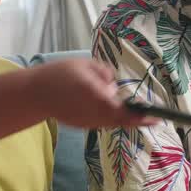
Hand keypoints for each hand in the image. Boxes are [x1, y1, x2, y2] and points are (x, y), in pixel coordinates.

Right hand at [31, 58, 154, 129]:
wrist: (34, 93)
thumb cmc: (59, 73)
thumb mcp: (84, 64)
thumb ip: (104, 74)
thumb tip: (114, 88)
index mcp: (96, 95)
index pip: (123, 109)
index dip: (141, 115)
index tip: (156, 117)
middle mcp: (93, 112)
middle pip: (121, 120)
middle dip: (138, 120)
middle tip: (154, 118)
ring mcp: (87, 122)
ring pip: (112, 123)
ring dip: (125, 120)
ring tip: (140, 116)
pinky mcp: (82, 126)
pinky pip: (102, 123)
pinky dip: (112, 119)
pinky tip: (118, 114)